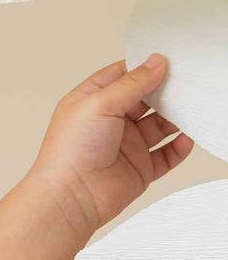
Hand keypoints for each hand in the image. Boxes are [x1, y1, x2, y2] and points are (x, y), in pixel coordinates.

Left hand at [27, 54, 192, 240]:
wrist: (69, 200)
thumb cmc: (70, 153)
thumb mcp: (99, 103)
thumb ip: (132, 83)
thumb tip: (155, 63)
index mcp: (93, 102)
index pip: (123, 76)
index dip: (144, 67)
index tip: (167, 60)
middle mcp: (110, 123)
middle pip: (146, 99)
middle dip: (166, 91)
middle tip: (185, 82)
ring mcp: (125, 146)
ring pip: (159, 126)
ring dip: (175, 118)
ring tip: (190, 109)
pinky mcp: (138, 169)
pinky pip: (165, 155)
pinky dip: (178, 147)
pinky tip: (185, 138)